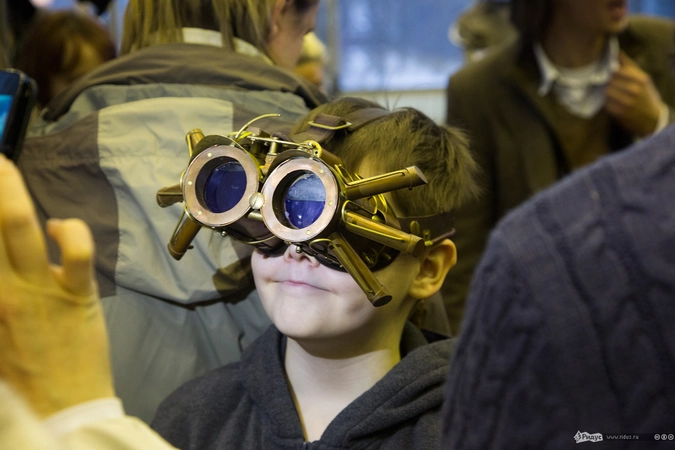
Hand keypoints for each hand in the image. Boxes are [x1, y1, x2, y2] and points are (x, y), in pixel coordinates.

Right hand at [0, 154, 113, 417]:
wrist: (59, 412)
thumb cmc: (22, 379)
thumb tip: (3, 268)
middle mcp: (0, 291)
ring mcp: (38, 290)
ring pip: (17, 227)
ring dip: (8, 190)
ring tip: (2, 165)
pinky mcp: (76, 295)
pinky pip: (76, 251)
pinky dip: (70, 230)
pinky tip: (62, 226)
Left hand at [605, 52, 664, 136]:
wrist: (652, 118)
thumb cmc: (646, 95)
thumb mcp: (642, 78)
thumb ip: (629, 66)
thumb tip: (617, 52)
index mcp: (640, 79)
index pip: (617, 70)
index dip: (609, 70)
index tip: (606, 71)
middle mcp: (634, 90)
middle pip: (610, 80)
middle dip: (606, 81)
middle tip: (603, 81)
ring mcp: (627, 102)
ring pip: (607, 91)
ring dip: (605, 91)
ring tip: (607, 90)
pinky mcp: (620, 113)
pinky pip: (606, 103)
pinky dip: (606, 101)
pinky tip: (610, 100)